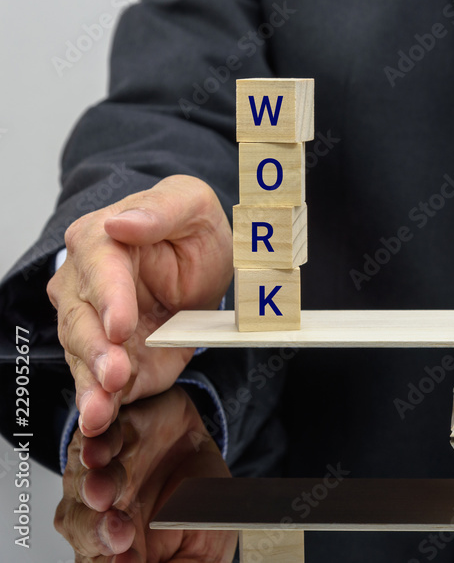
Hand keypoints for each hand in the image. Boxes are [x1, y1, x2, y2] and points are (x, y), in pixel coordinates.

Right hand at [47, 175, 232, 436]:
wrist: (197, 260)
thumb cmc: (187, 227)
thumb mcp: (190, 204)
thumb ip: (160, 211)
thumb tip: (121, 222)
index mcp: (100, 242)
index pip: (100, 271)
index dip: (109, 299)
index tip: (119, 324)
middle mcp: (85, 287)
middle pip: (81, 323)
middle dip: (97, 352)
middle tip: (115, 374)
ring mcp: (95, 328)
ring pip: (84, 359)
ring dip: (92, 387)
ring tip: (100, 411)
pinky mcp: (114, 359)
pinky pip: (100, 386)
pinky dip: (99, 406)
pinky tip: (98, 423)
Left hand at [55, 385, 237, 561]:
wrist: (204, 453)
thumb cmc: (198, 508)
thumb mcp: (203, 552)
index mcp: (114, 546)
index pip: (98, 560)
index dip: (107, 560)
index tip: (127, 562)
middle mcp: (97, 509)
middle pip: (80, 523)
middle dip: (94, 529)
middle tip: (119, 532)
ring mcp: (103, 468)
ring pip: (83, 479)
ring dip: (92, 484)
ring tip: (103, 493)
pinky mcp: (114, 428)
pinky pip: (97, 432)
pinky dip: (96, 435)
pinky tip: (97, 443)